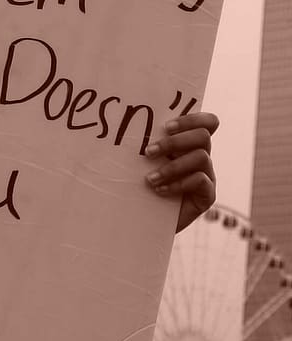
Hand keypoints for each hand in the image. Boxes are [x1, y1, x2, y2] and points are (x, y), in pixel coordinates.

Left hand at [144, 112, 218, 232]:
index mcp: (190, 144)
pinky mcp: (207, 196)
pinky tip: (159, 191)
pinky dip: (178, 184)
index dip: (191, 119)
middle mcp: (202, 157)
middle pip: (203, 136)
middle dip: (174, 142)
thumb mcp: (145, 163)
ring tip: (149, 178)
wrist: (147, 221)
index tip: (165, 127)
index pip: (207, 122)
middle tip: (149, 151)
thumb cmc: (143, 186)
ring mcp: (207, 176)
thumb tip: (131, 127)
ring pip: (201, 157)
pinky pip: (200, 181)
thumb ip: (149, 145)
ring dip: (172, 166)